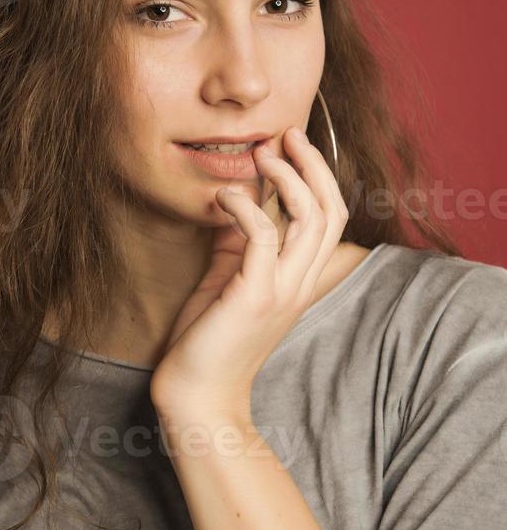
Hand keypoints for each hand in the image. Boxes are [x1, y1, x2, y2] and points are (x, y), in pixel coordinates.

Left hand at [149, 126, 348, 420]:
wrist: (198, 395)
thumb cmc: (209, 338)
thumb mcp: (229, 278)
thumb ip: (240, 241)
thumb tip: (237, 198)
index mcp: (300, 278)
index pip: (331, 217)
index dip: (317, 175)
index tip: (290, 144)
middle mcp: (301, 282)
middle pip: (331, 210)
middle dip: (313, 164)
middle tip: (286, 134)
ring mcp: (282, 289)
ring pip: (311, 218)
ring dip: (287, 177)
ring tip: (262, 153)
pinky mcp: (254, 295)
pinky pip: (261, 235)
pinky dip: (245, 206)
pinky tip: (223, 198)